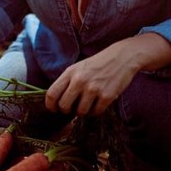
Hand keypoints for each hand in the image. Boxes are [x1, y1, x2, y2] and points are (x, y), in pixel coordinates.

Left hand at [45, 33, 170, 115]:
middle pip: (64, 105)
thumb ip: (67, 82)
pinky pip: (96, 112)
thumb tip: (57, 101)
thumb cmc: (96, 64)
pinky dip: (95, 112)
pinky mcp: (107, 96)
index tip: (53, 109)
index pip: (52, 93)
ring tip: (86, 105)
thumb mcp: (77, 68)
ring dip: (82, 112)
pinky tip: (97, 105)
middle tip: (71, 109)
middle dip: (66, 111)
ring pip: (80, 112)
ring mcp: (93, 89)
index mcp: (70, 73)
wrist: (121, 57)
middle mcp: (79, 81)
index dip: (50, 105)